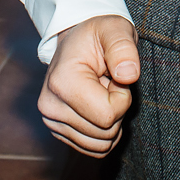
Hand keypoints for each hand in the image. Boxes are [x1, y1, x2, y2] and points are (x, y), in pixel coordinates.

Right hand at [39, 14, 139, 156]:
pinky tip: (97, 105)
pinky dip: (105, 131)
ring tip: (101, 92)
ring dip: (111, 120)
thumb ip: (123, 48)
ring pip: (101, 145)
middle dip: (118, 109)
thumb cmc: (98, 35)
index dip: (122, 97)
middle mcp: (50, 107)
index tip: (115, 76)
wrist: (77, 42)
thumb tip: (129, 75)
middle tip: (108, 83)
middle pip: (105, 133)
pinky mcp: (58, 132)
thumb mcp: (114, 30)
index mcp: (61, 82)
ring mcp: (51, 122)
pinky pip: (95, 148)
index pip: (107, 115)